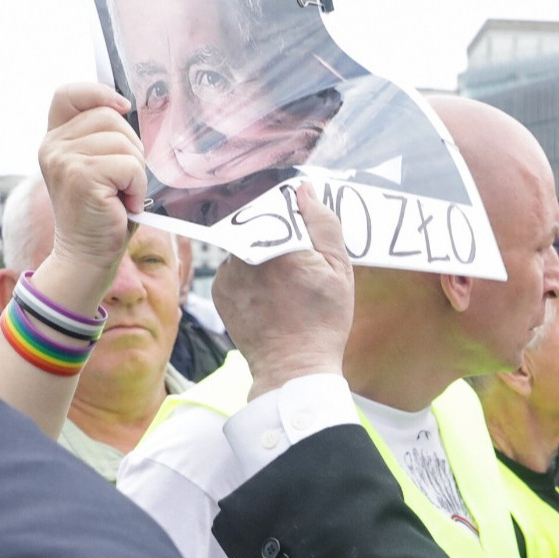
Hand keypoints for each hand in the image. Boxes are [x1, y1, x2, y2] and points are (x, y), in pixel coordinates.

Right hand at [40, 83, 143, 280]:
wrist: (87, 256)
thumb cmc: (103, 212)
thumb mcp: (101, 167)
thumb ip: (105, 138)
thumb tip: (130, 107)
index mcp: (56, 139)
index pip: (68, 94)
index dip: (98, 92)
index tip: (122, 106)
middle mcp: (53, 145)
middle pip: (110, 117)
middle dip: (131, 147)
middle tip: (124, 180)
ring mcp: (63, 159)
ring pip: (124, 142)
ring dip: (136, 171)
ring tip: (122, 194)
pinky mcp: (80, 176)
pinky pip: (130, 166)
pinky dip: (137, 187)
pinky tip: (124, 204)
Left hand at [214, 183, 354, 400]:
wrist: (293, 367)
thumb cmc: (324, 320)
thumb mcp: (340, 269)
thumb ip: (324, 224)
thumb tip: (304, 190)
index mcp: (279, 244)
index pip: (280, 204)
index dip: (295, 215)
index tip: (306, 234)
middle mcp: (246, 253)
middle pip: (259, 221)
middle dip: (277, 232)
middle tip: (297, 261)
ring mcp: (228, 271)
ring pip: (244, 243)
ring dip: (260, 249)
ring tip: (282, 280)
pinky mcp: (218, 288)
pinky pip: (233, 265)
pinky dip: (248, 270)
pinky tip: (268, 291)